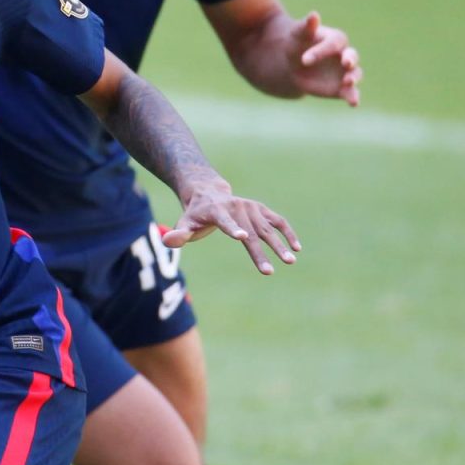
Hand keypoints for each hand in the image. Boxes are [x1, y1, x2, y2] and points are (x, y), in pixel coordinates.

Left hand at [162, 180, 299, 275]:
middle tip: (269, 271)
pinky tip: (297, 248)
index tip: (242, 238)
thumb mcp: (184, 224)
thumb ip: (178, 234)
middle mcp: (236, 207)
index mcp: (216, 211)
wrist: (209, 193)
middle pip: (250, 232)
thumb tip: (167, 241)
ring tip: (290, 261)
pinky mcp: (261, 209)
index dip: (232, 229)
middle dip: (260, 252)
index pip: (224, 221)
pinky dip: (288, 233)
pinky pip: (278, 221)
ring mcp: (251, 207)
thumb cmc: (195, 215)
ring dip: (280, 244)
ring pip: (267, 228)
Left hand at [288, 11, 361, 105]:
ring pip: (355, 75)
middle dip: (350, 60)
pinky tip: (353, 103)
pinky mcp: (341, 88)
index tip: (304, 59)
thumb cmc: (296, 44)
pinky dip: (353, 97)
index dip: (320, 51)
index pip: (333, 44)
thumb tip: (313, 15)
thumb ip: (307, 27)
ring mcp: (345, 72)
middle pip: (353, 56)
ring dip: (353, 79)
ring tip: (348, 82)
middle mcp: (345, 55)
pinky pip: (350, 93)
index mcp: (336, 39)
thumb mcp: (298, 34)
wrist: (293, 65)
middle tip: (345, 63)